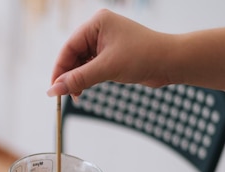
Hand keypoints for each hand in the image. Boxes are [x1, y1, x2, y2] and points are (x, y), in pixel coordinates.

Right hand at [47, 9, 170, 96]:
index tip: (53, 89)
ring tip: (77, 95)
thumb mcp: (106, 69)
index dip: (59, 69)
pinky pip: (91, 67)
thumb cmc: (144, 57)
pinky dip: (86, 79)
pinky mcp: (111, 54)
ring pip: (81, 63)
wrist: (171, 62)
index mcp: (96, 23)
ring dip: (77, 80)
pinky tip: (84, 90)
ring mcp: (105, 41)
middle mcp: (99, 29)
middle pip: (73, 55)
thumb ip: (78, 79)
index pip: (69, 48)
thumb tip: (54, 90)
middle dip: (68, 76)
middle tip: (65, 95)